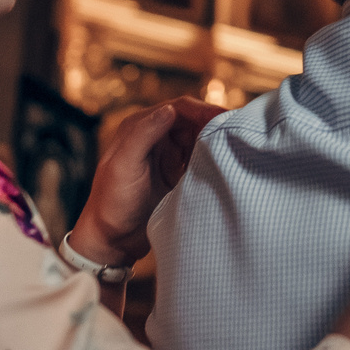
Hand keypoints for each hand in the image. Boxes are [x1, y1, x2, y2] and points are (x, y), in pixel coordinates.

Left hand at [68, 95, 220, 267]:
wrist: (112, 240)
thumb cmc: (112, 203)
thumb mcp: (123, 166)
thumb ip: (144, 134)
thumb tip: (171, 109)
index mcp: (139, 127)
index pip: (179, 108)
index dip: (203, 111)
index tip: (225, 119)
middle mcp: (154, 135)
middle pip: (192, 120)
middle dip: (214, 124)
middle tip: (238, 133)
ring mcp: (166, 154)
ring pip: (198, 137)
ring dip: (215, 139)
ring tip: (236, 145)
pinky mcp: (175, 172)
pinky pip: (199, 157)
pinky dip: (211, 157)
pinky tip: (224, 162)